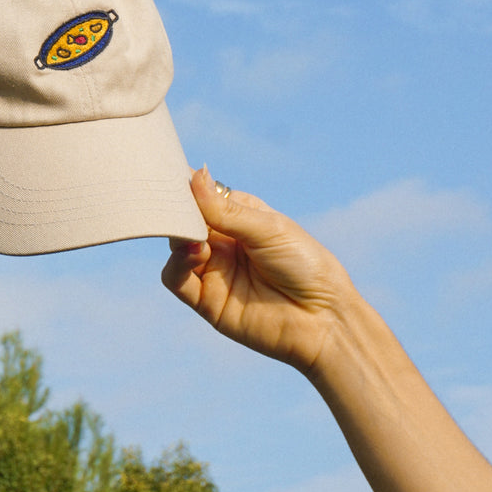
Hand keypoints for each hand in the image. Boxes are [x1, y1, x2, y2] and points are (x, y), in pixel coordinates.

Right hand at [162, 169, 362, 376]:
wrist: (323, 319)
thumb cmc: (306, 266)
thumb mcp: (268, 229)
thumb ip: (226, 210)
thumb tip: (195, 174)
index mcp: (239, 216)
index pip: (202, 195)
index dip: (185, 185)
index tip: (167, 172)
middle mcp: (222, 241)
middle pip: (184, 219)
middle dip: (177, 209)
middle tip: (174, 203)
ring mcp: (213, 269)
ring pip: (176, 246)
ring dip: (177, 235)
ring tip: (193, 234)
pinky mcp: (206, 300)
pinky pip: (176, 279)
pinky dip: (177, 263)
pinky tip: (196, 254)